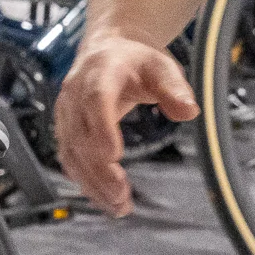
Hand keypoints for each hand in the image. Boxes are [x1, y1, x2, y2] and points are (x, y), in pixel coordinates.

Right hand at [53, 30, 197, 217]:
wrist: (109, 49)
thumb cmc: (136, 60)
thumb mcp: (161, 66)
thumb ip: (174, 88)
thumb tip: (189, 111)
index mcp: (101, 72)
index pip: (95, 100)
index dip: (101, 128)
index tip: (114, 156)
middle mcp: (76, 92)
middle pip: (80, 134)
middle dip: (98, 168)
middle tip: (121, 194)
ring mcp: (66, 112)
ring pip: (71, 152)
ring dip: (91, 182)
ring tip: (118, 206)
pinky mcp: (65, 128)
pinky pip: (70, 159)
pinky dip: (85, 181)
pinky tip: (105, 199)